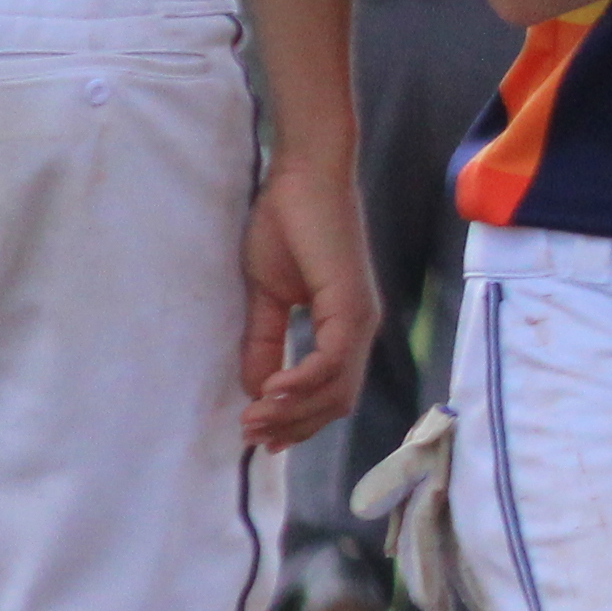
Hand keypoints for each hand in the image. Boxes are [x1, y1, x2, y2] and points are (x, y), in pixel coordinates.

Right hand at [238, 151, 373, 450]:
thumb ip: (265, 342)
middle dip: (293, 426)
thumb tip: (256, 389)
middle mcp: (361, 329)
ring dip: (293, 412)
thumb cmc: (287, 226)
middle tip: (251, 433)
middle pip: (335, 402)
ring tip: (253, 418)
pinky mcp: (350, 303)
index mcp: (345, 327)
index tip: (257, 433)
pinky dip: (302, 382)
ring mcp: (360, 318)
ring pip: (336, 389)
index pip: (331, 393)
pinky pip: (332, 360)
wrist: (301, 177)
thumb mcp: (267, 297)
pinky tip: (271, 390)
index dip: (297, 420)